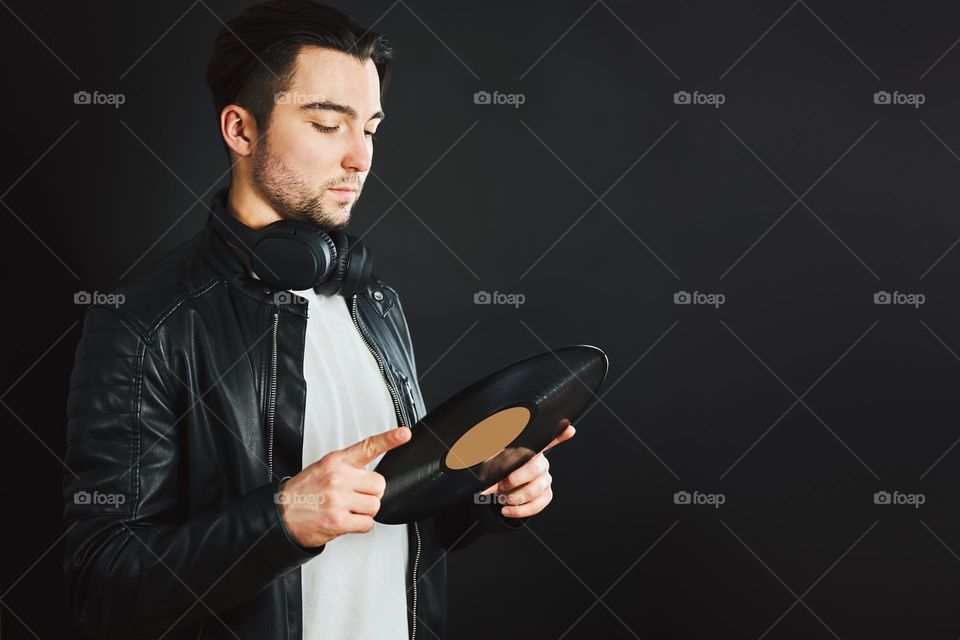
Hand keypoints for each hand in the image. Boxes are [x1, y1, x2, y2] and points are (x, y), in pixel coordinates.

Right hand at [278, 426, 411, 547]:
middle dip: (371, 493)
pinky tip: (346, 519)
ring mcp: (339, 500)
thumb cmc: (305, 491)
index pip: (367, 447)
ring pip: (375, 505)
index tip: (403, 434)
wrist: (282, 515)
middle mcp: (339, 478)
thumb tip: (372, 474)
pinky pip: (367, 523)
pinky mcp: (339, 521)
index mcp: (336, 461)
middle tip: (355, 496)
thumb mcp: (324, 467)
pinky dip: (360, 524)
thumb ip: (348, 466)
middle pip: (379, 484)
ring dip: (365, 510)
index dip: (389, 439)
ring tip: (347, 508)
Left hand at [480, 420, 575, 517]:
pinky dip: (519, 511)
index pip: (545, 440)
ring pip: (534, 490)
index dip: (559, 435)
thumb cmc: (500, 468)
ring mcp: (545, 480)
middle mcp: (541, 463)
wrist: (503, 486)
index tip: (568, 429)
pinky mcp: (546, 495)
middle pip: (534, 469)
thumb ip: (491, 467)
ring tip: (501, 498)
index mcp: (530, 449)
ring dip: (514, 497)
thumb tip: (488, 485)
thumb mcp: (492, 460)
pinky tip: (507, 510)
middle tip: (501, 485)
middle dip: (514, 479)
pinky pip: (537, 505)